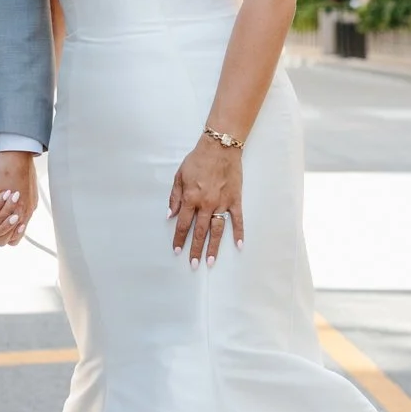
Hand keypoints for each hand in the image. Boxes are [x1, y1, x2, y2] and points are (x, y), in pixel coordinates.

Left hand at [0, 147, 36, 245]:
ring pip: (14, 234)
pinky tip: (9, 220)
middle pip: (3, 237)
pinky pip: (24, 227)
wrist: (16, 151)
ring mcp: (27, 208)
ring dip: (4, 230)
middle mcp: (18, 210)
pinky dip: (16, 228)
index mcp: (4, 206)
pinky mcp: (33, 205)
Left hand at [169, 136, 242, 265]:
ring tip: (210, 262)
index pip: (183, 224)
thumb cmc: (198, 159)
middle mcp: (206, 204)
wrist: (220, 147)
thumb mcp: (180, 175)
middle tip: (193, 265)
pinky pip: (237, 220)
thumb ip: (175, 196)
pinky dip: (239, 233)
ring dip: (213, 247)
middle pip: (199, 232)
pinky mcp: (235, 200)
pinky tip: (238, 245)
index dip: (179, 238)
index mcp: (191, 198)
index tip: (176, 250)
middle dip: (195, 250)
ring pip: (217, 230)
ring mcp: (222, 203)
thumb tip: (171, 215)